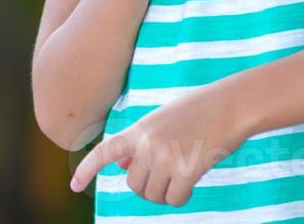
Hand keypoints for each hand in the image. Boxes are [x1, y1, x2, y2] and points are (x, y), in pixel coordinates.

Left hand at [69, 83, 250, 205]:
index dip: (87, 170)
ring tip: (180, 174)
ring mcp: (166, 157)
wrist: (230, 105)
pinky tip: (191, 182)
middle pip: (134, 185)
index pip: (105, 151)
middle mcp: (147, 143)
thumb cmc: (197, 112)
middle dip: (149, 187)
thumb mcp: (162, 121)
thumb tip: (121, 167)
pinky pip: (174, 199)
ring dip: (166, 193)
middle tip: (168, 175)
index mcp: (139, 129)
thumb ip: (139, 143)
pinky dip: (182, 197)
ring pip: (153, 195)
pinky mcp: (186, 170)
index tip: (73, 187)